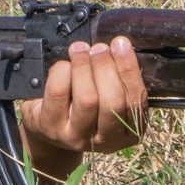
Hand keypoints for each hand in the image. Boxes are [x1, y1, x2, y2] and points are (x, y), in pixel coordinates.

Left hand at [19, 39, 147, 183]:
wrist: (48, 126)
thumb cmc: (82, 103)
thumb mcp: (106, 97)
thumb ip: (117, 79)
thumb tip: (119, 47)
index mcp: (128, 133)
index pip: (135, 102)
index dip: (129, 70)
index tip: (121, 44)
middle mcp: (105, 141)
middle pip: (113, 102)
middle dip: (106, 67)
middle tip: (99, 48)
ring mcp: (76, 136)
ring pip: (87, 99)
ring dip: (84, 67)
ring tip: (80, 50)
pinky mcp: (51, 127)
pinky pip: (59, 92)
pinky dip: (62, 71)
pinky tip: (64, 65)